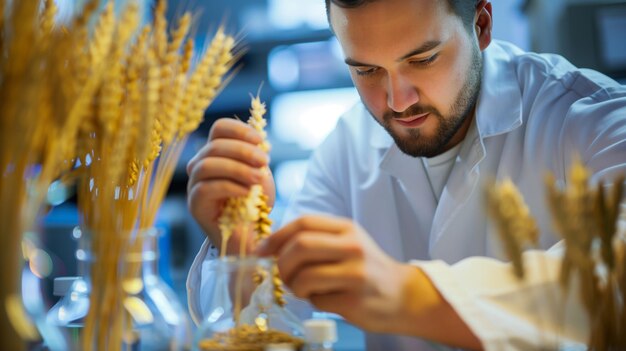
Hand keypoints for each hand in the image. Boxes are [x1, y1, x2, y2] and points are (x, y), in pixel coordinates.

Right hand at [187, 118, 275, 253]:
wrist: (252, 236)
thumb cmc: (254, 204)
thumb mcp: (260, 174)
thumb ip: (255, 156)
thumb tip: (257, 140)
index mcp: (217, 153)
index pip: (220, 129)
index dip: (240, 130)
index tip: (261, 141)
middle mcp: (201, 165)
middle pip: (214, 146)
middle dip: (243, 151)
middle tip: (265, 162)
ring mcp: (194, 185)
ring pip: (207, 165)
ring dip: (238, 169)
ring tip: (259, 179)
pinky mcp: (195, 205)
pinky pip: (207, 188)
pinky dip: (231, 187)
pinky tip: (248, 193)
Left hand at [255, 215, 481, 348]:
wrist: (403, 295)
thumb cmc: (366, 268)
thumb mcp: (346, 243)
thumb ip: (316, 239)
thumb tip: (271, 247)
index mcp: (347, 228)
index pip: (303, 223)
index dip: (276, 236)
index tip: (262, 250)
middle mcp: (352, 246)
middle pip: (300, 246)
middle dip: (282, 264)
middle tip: (282, 275)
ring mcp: (355, 273)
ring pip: (304, 277)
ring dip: (294, 287)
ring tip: (303, 289)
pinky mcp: (354, 299)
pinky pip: (317, 300)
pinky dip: (313, 302)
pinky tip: (326, 299)